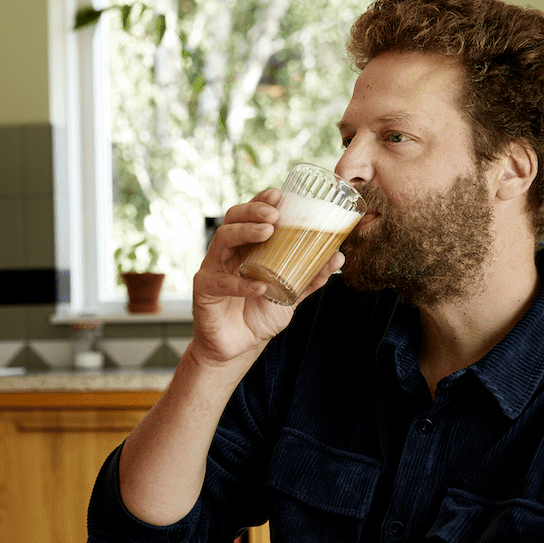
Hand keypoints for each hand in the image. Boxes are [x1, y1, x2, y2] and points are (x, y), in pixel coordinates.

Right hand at [190, 189, 341, 368]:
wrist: (239, 347)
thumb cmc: (260, 314)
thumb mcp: (291, 293)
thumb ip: (311, 277)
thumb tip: (338, 257)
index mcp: (245, 247)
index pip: (250, 216)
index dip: (261, 201)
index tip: (279, 195)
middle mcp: (227, 252)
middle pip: (233, 219)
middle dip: (253, 210)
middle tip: (275, 214)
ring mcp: (213, 269)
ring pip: (223, 239)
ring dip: (245, 232)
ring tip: (268, 232)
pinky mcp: (205, 290)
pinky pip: (222, 281)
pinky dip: (242, 283)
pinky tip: (260, 286)